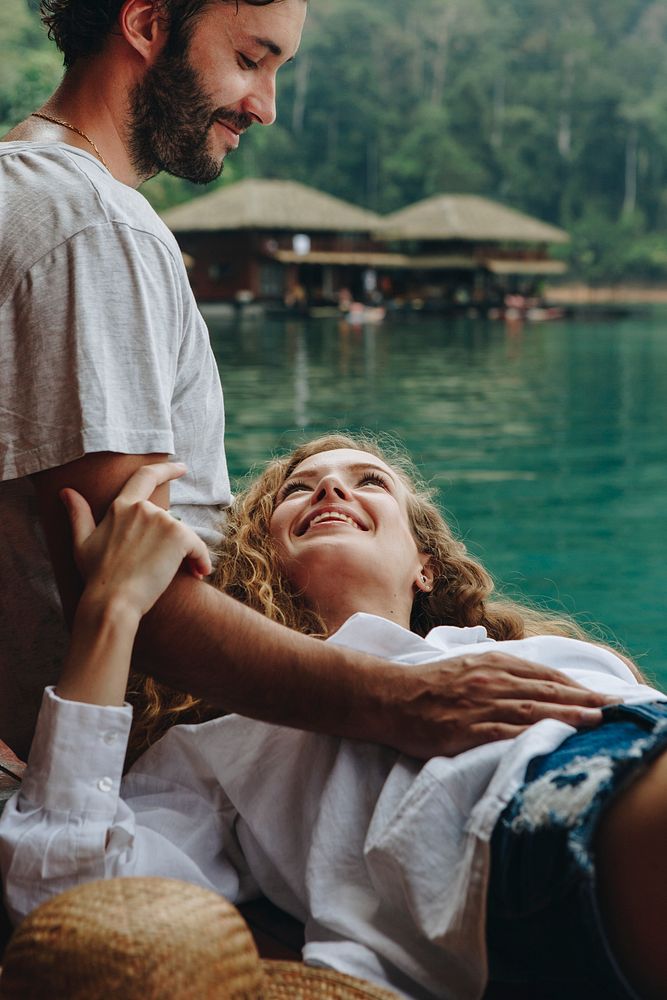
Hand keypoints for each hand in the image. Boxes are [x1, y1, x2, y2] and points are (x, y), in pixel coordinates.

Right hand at [60, 462, 211, 620]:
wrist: (113, 602)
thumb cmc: (98, 577)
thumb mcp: (82, 543)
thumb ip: (78, 515)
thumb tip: (66, 492)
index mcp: (120, 507)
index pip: (145, 477)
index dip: (165, 469)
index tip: (181, 467)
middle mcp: (143, 508)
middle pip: (169, 521)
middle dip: (172, 543)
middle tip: (165, 569)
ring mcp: (162, 521)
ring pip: (184, 536)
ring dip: (187, 554)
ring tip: (180, 575)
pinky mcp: (178, 536)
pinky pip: (198, 548)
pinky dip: (202, 561)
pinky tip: (198, 574)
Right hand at [383, 650, 611, 756]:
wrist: (389, 697)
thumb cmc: (427, 684)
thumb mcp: (466, 666)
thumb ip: (496, 671)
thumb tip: (528, 680)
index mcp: (491, 663)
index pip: (543, 674)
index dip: (574, 685)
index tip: (599, 695)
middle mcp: (490, 680)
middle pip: (546, 691)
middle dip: (583, 699)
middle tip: (612, 708)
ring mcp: (479, 705)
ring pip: (533, 710)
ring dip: (568, 716)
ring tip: (596, 722)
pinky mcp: (467, 730)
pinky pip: (506, 734)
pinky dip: (532, 736)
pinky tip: (552, 742)